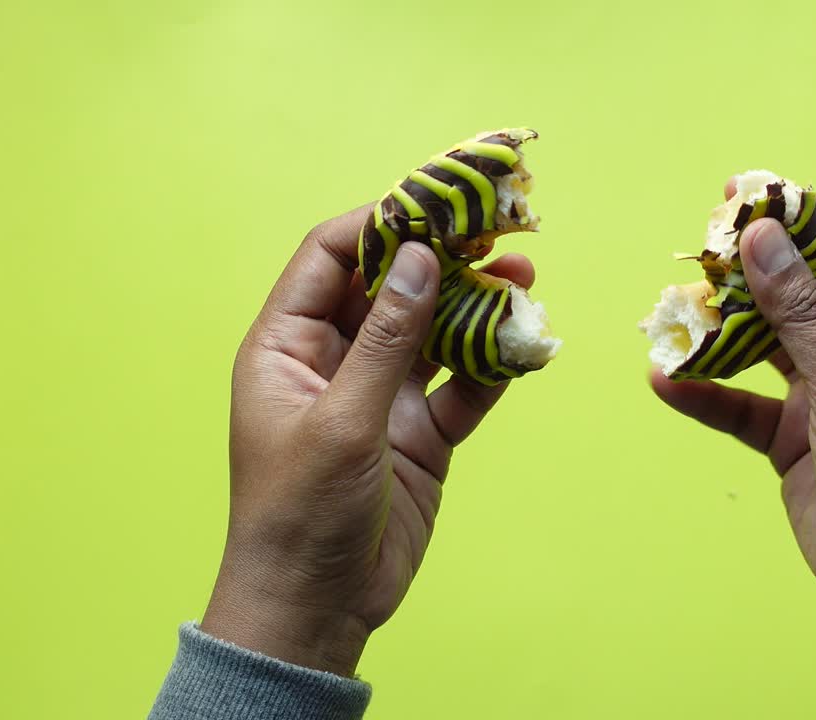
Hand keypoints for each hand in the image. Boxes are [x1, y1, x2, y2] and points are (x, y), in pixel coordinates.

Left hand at [201, 207, 534, 675]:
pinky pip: (463, 385)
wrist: (317, 609)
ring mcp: (382, 397)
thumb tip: (421, 257)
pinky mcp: (421, 434)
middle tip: (498, 229)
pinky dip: (493, 364)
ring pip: (435, 332)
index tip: (435, 200)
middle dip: (443, 257)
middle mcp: (336, 362)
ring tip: (527, 278)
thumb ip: (387, 338)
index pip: (329, 257)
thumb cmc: (301, 514)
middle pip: (392, 287)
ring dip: (478, 305)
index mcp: (288, 346)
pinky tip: (527, 343)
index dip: (380, 223)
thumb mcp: (343, 419)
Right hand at [652, 190, 815, 631]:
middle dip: (753, 268)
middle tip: (699, 244)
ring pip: (769, 341)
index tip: (745, 195)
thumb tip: (761, 237)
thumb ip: (804, 312)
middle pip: (806, 287)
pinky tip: (667, 381)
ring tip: (674, 313)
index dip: (803, 215)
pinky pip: (744, 402)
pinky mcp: (797, 436)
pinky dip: (709, 392)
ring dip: (724, 328)